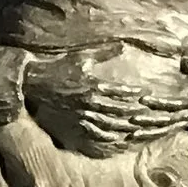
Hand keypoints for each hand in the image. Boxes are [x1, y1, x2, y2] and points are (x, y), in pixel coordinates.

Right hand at [24, 42, 187, 157]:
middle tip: (153, 118)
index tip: (150, 98)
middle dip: (138, 116)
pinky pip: (95, 135)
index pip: (122, 93)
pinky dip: (109, 139)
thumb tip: (123, 46)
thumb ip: (105, 53)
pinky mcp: (75, 124)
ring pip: (110, 127)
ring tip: (141, 130)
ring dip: (127, 130)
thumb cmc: (59, 66)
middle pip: (120, 113)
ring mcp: (82, 115)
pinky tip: (120, 140)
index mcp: (95, 84)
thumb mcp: (83, 56)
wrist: (34, 82)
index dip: (137, 96)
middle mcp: (90, 102)